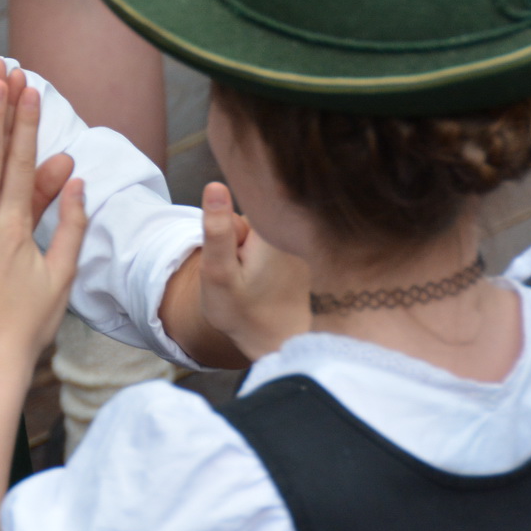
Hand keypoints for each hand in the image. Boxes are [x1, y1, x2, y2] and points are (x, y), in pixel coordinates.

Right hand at [199, 182, 312, 359]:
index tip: (236, 257)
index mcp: (278, 232)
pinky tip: (274, 281)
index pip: (248, 203)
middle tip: (244, 270)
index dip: (234, 229)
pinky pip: (285, 241)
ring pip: (273, 229)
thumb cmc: (243, 312)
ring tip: (258, 278)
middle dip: (246, 236)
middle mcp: (301, 232)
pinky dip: (275, 257)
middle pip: (262, 214)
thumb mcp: (218, 272)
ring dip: (260, 248)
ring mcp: (311, 243)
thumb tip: (215, 186)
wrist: (277, 345)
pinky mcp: (314, 255)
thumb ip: (217, 229)